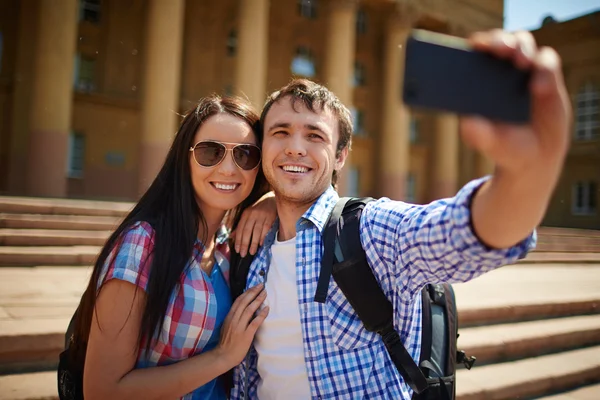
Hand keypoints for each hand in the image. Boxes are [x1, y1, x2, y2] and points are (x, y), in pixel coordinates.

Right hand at [216, 284, 268, 367]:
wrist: (224, 355)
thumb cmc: (226, 341)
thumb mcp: (227, 325)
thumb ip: (234, 316)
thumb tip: (243, 307)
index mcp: (229, 317)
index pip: (238, 301)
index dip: (247, 292)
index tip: (254, 286)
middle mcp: (234, 319)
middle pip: (244, 302)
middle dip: (253, 292)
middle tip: (262, 285)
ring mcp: (239, 327)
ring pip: (249, 310)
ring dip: (258, 300)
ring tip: (265, 293)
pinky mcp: (246, 335)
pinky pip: (255, 322)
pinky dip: (261, 315)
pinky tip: (267, 309)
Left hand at [232, 191, 276, 256]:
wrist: (271, 199)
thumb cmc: (258, 209)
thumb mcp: (248, 215)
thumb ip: (240, 225)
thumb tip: (231, 236)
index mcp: (245, 214)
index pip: (240, 229)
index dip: (238, 240)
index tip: (237, 250)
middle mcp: (252, 214)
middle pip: (247, 231)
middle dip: (244, 243)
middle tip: (243, 254)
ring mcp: (262, 215)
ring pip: (256, 231)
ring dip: (253, 243)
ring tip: (252, 252)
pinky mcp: (270, 217)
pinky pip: (266, 228)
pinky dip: (262, 236)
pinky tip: (260, 244)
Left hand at [460, 30, 570, 176]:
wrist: (535, 155)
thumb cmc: (505, 145)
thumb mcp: (490, 143)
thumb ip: (477, 134)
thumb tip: (466, 122)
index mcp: (478, 81)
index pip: (473, 53)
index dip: (474, 45)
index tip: (475, 47)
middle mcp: (500, 70)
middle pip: (498, 41)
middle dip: (498, 40)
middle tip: (501, 49)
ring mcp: (525, 70)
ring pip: (522, 42)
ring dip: (521, 46)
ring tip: (521, 62)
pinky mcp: (548, 75)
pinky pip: (547, 60)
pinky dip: (544, 68)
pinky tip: (538, 88)